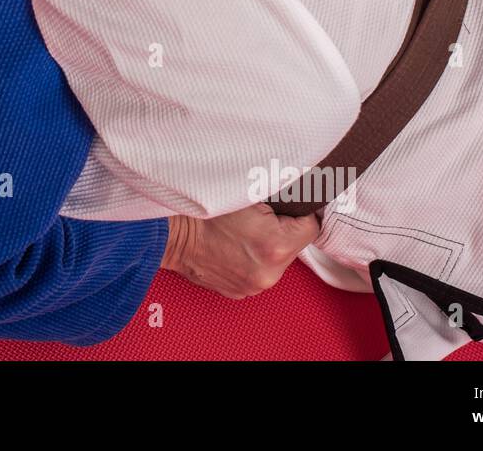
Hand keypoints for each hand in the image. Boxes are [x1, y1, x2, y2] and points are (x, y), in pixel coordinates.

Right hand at [160, 205, 320, 298]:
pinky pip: (258, 272)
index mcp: (276, 245)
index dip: (298, 212)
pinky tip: (232, 247)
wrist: (171, 234)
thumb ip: (279, 194)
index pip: (311, 227)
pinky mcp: (240, 293)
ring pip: (276, 261)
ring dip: (266, 247)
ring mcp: (253, 287)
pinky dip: (250, 260)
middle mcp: (268, 273)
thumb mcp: (247, 192)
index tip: (283, 207)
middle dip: (281, 230)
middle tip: (255, 218)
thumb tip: (300, 190)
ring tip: (240, 233)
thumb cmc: (203, 212)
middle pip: (294, 246)